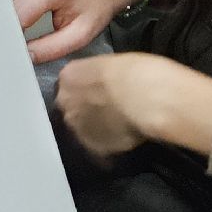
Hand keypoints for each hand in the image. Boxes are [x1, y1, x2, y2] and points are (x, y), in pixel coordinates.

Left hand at [56, 52, 211, 161]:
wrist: (146, 99)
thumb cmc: (137, 72)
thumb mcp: (112, 64)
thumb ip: (100, 78)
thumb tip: (105, 86)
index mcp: (68, 76)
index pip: (71, 85)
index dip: (87, 90)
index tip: (101, 93)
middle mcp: (65, 101)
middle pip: (72, 108)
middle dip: (87, 111)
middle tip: (110, 112)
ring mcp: (76, 126)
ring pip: (84, 129)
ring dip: (98, 129)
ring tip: (121, 128)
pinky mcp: (93, 147)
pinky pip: (100, 147)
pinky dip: (111, 144)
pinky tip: (127, 139)